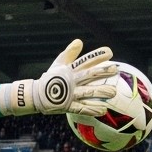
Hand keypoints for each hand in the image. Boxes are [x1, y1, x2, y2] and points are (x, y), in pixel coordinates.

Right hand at [0, 39, 117, 115]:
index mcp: (70, 69)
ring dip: (100, 92)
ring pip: (87, 92)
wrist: (36, 95)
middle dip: (102, 72)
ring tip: (113, 92)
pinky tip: (102, 110)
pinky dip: (91, 109)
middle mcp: (71, 80)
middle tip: (115, 70)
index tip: (109, 52)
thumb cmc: (51, 78)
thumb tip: (79, 41)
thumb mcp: (59, 64)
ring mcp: (70, 94)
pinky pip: (81, 108)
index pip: (84, 60)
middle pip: (88, 75)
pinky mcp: (68, 106)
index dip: (96, 56)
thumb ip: (70, 53)